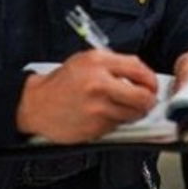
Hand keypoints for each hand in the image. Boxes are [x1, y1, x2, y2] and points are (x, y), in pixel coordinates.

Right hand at [15, 48, 158, 143]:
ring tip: (122, 108)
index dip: (150, 80)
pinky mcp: (94, 127)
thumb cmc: (61, 83)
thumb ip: (114, 64)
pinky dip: (116, 122)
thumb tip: (141, 74)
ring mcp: (97, 108)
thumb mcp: (86, 60)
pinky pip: (117, 125)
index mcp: (98, 63)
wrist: (35, 104)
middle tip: (147, 101)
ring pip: (133, 114)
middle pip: (142, 96)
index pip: (139, 70)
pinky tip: (103, 116)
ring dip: (133, 113)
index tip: (152, 85)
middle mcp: (99, 84)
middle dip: (149, 100)